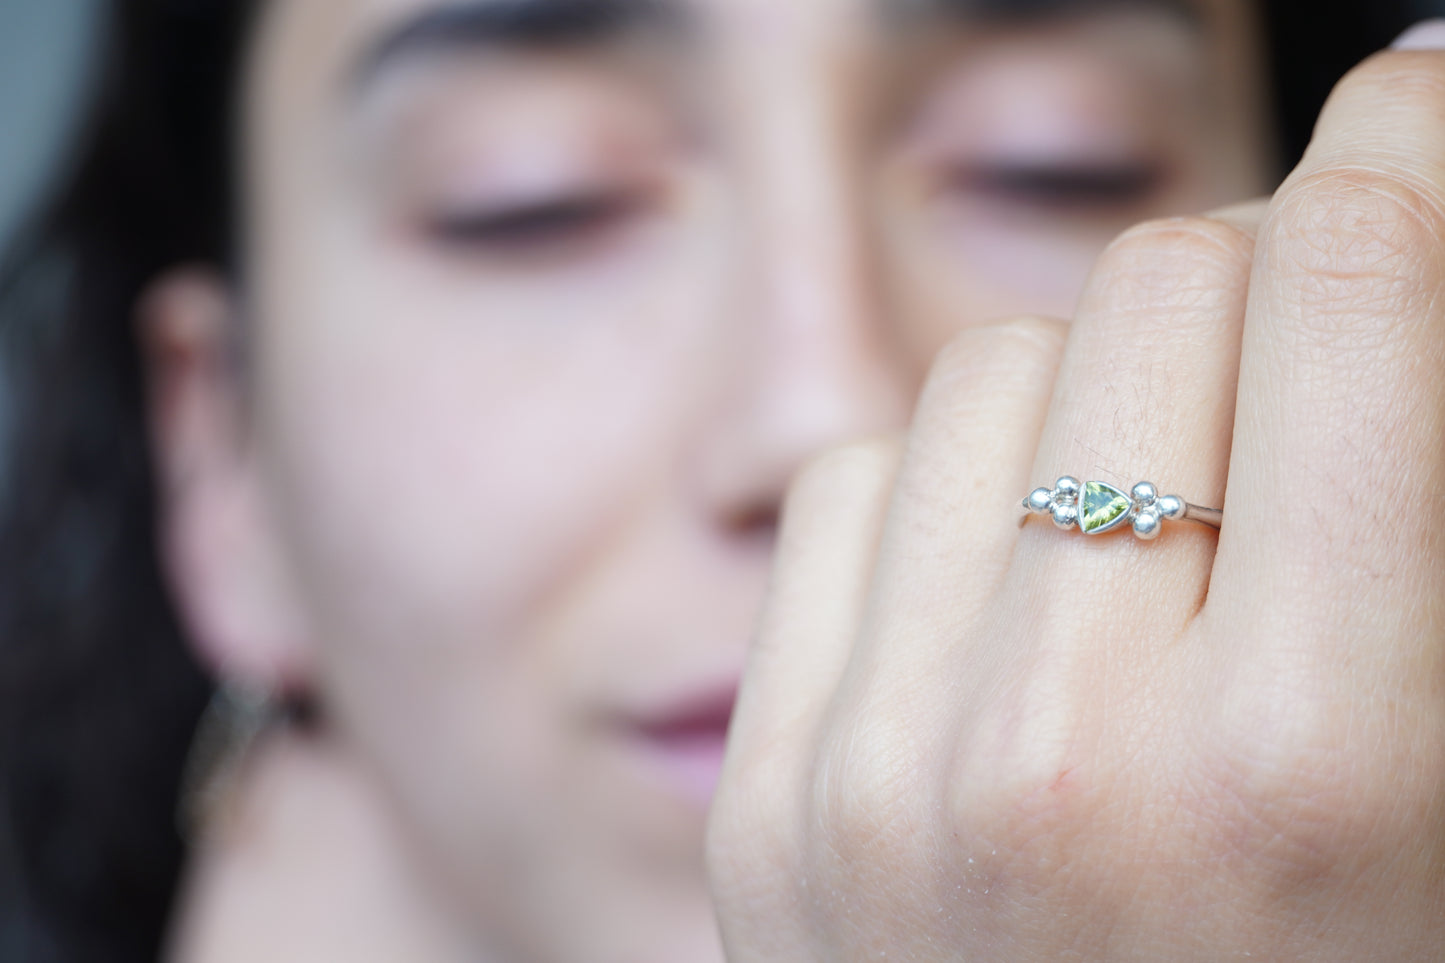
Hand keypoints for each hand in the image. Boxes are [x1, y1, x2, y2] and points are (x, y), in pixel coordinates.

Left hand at [708, 39, 1444, 961]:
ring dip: (1099, 383)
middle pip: (1159, 289)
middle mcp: (1060, 755)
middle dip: (1258, 282)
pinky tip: (1015, 581)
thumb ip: (1413, 507)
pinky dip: (949, 482)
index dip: (1406, 147)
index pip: (1345, 286)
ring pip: (992, 358)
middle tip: (1306, 365)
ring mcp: (877, 770)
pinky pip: (850, 479)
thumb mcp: (1443, 778)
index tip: (1418, 104)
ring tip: (1160, 506)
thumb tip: (1382, 244)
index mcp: (1313, 766)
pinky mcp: (773, 785)